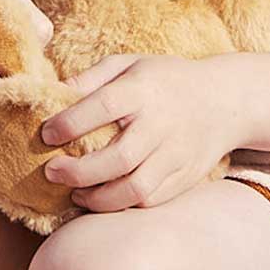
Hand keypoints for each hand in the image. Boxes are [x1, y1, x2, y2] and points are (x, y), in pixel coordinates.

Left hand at [37, 53, 244, 211]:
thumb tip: (52, 92)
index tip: (46, 134)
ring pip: (135, 188)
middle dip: (78, 171)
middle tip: (51, 172)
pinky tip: (102, 199)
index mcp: (142, 89)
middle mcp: (160, 124)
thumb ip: (91, 77)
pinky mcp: (186, 177)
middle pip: (118, 158)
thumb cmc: (164, 79)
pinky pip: (151, 200)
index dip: (70, 122)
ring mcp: (176, 154)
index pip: (103, 105)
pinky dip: (123, 205)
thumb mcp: (129, 63)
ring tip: (74, 193)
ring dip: (98, 198)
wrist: (224, 100)